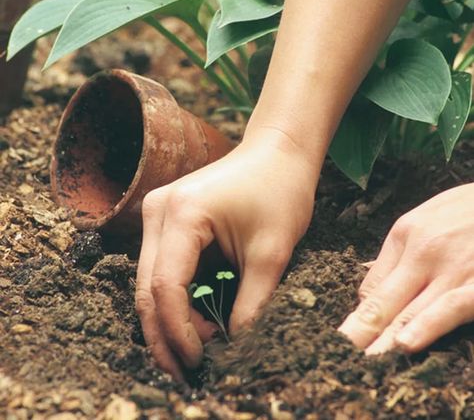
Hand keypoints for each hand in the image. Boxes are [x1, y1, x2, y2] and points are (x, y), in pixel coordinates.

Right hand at [135, 129, 316, 379]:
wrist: (278, 153)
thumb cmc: (280, 191)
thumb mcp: (272, 253)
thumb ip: (251, 303)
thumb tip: (235, 346)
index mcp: (182, 214)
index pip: (166, 286)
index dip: (179, 332)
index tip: (201, 360)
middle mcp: (158, 211)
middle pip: (147, 287)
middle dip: (163, 334)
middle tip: (185, 370)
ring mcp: (159, 212)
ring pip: (149, 279)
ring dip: (166, 319)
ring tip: (190, 351)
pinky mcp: (167, 218)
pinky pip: (161, 266)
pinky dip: (174, 297)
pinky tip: (191, 320)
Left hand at [339, 183, 473, 354]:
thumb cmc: (468, 208)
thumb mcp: (426, 217)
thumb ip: (399, 251)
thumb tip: (371, 282)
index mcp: (406, 234)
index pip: (373, 284)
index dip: (360, 313)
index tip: (349, 334)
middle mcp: (422, 253)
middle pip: (383, 300)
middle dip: (358, 330)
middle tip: (337, 351)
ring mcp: (452, 270)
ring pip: (409, 310)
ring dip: (383, 339)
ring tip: (361, 361)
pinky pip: (449, 307)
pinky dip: (426, 326)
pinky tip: (406, 345)